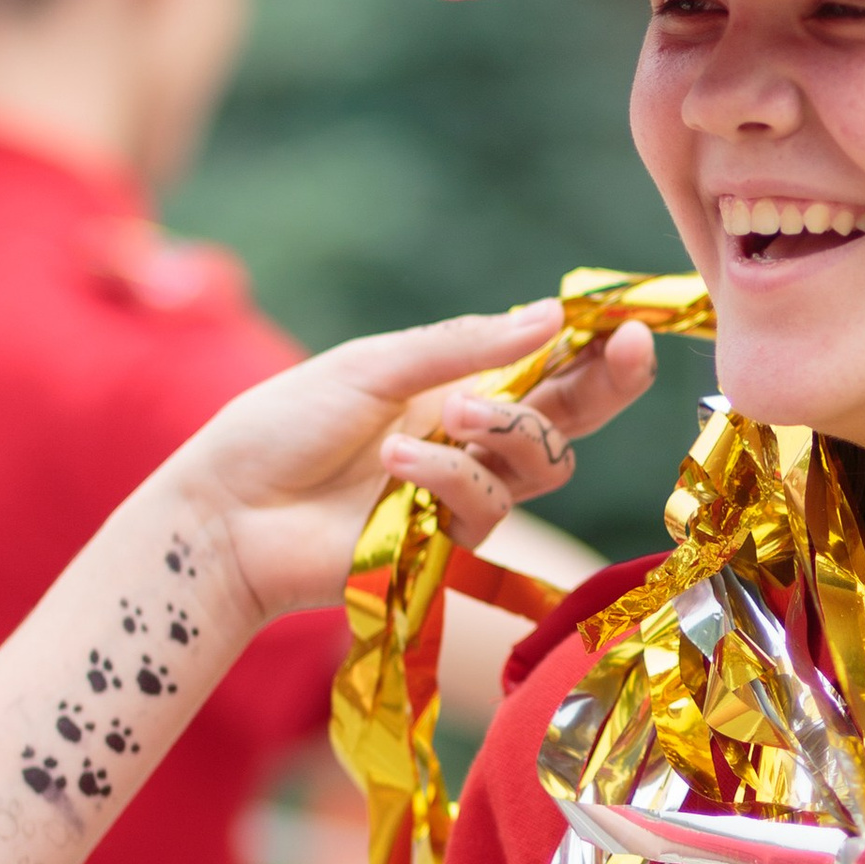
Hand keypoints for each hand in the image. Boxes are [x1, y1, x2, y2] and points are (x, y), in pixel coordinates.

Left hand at [170, 309, 658, 628]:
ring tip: (450, 415)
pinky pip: (485, 506)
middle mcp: (471, 443)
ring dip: (508, 429)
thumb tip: (552, 316)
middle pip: (572, 420)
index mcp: (457, 388)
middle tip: (626, 351)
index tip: (636, 321)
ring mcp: (462, 497)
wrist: (229, 510)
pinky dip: (446, 477)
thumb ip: (461, 346)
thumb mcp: (373, 365)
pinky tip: (393, 464)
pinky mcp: (446, 547)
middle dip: (608, 384)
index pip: (550, 368)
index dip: (599, 348)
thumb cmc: (285, 427)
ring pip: (541, 464)